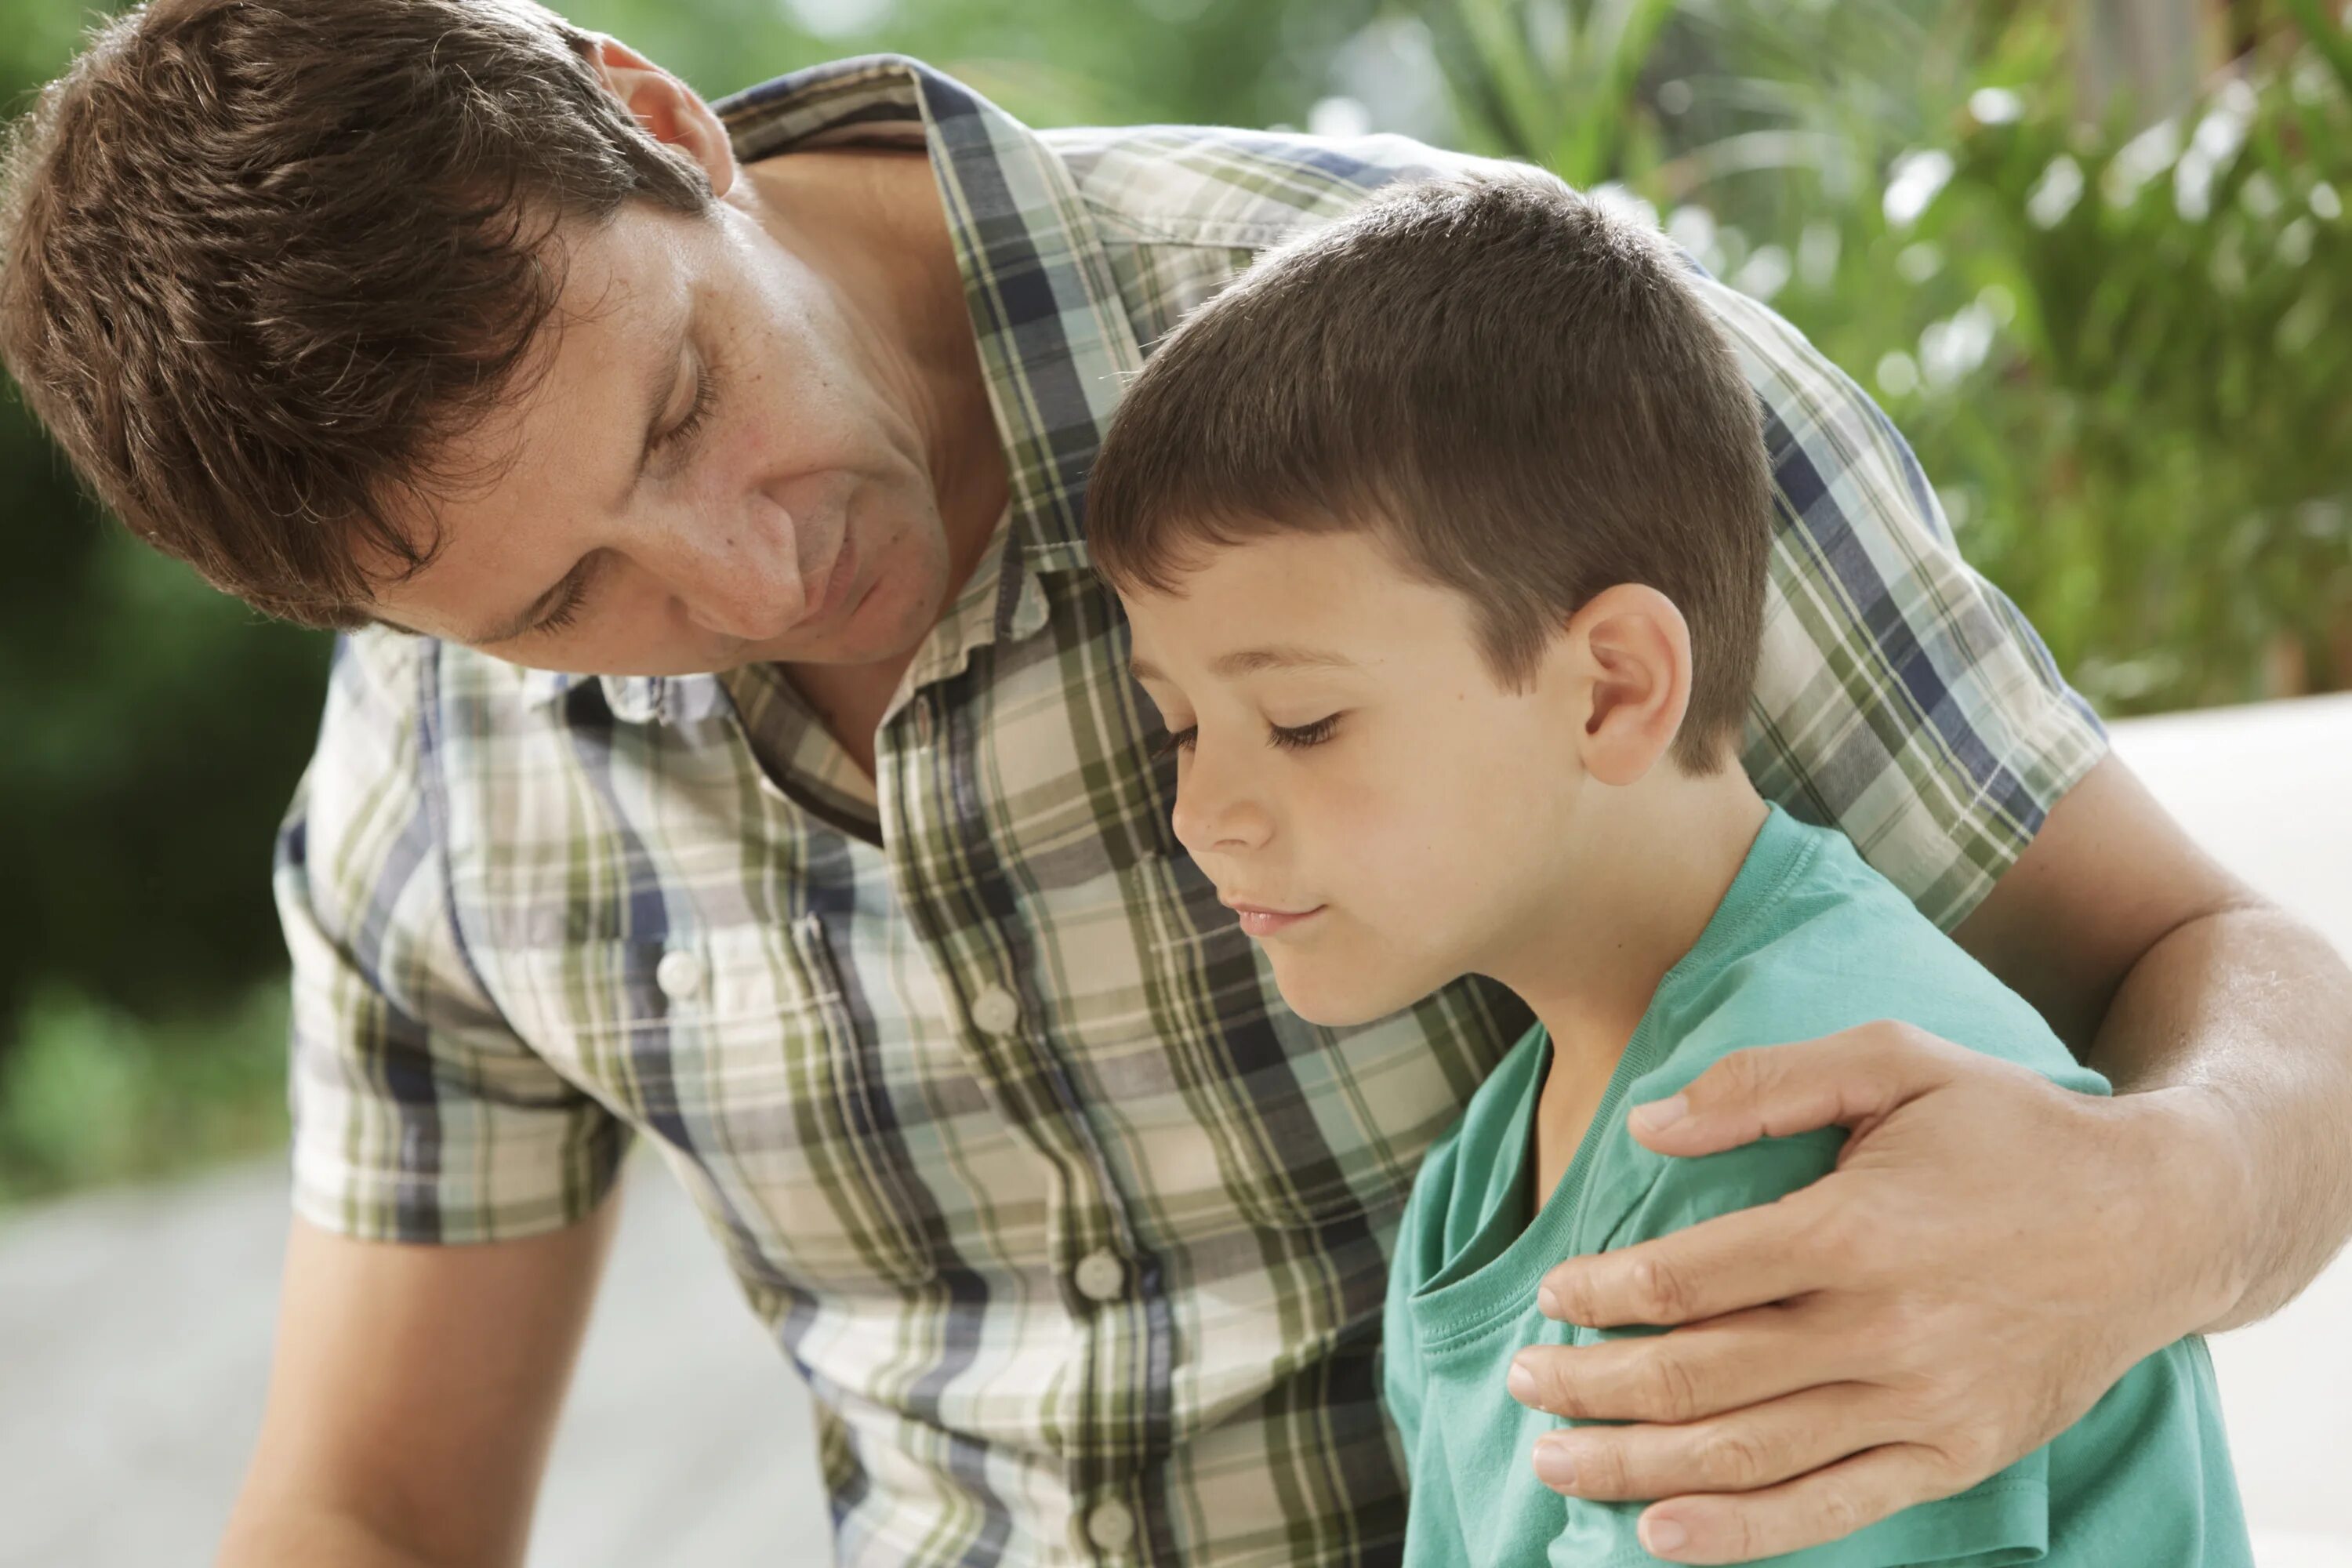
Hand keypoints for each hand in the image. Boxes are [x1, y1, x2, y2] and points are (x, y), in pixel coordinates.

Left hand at [1506, 1021, 2245, 1564]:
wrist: (2160, 1220)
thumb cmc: (2012, 1129)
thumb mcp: (1897, 1061)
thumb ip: (1767, 1083)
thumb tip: (1647, 1124)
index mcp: (1858, 1230)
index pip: (1691, 1278)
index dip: (1603, 1290)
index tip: (1552, 1292)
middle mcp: (1883, 1331)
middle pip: (1700, 1374)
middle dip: (1593, 1383)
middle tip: (1524, 1377)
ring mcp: (1920, 1408)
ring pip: (1746, 1453)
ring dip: (1633, 1463)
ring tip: (1552, 1458)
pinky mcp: (1952, 1457)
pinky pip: (1827, 1509)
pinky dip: (1736, 1531)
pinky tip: (1657, 1532)